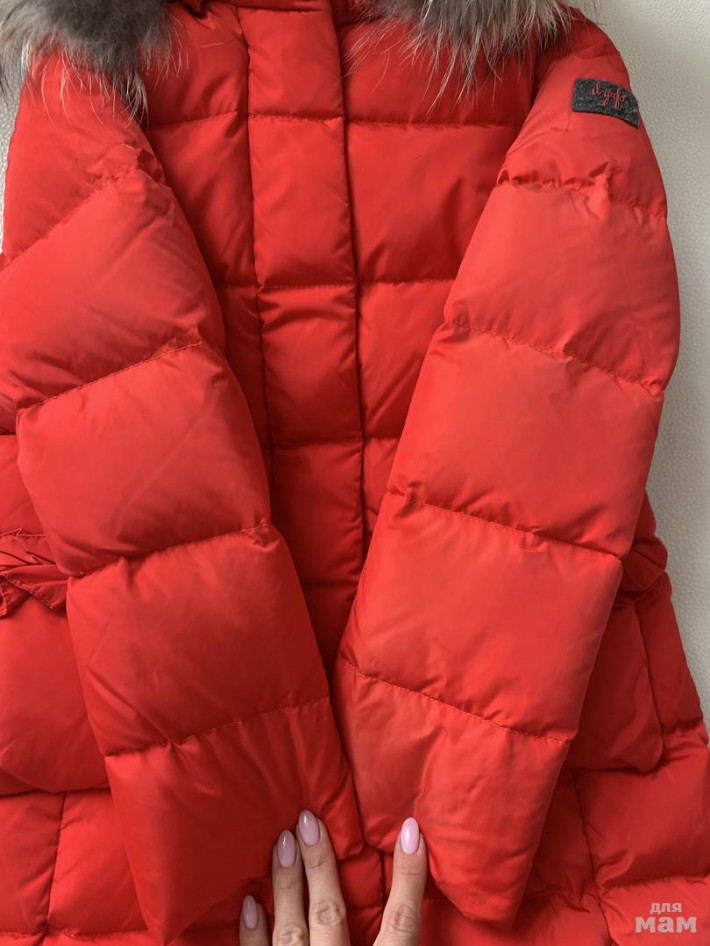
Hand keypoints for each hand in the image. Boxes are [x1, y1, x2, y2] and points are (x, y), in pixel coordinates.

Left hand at [239, 812, 426, 945]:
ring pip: (290, 930)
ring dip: (286, 885)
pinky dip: (252, 933)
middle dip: (319, 865)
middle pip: (330, 913)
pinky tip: (249, 904)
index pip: (401, 923)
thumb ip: (399, 940)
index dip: (408, 877)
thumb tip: (412, 903)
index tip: (411, 830)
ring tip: (281, 843)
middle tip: (308, 820)